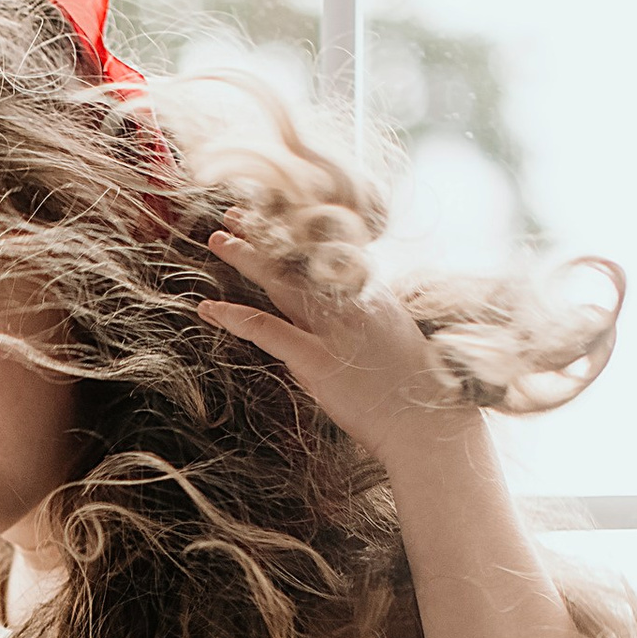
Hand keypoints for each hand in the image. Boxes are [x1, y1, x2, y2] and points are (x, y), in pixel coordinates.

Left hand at [198, 224, 470, 466]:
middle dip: (266, 232)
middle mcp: (352, 302)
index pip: (328, 251)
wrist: (428, 424)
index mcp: (371, 295)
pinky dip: (235, 317)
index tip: (277, 215)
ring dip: (246, 257)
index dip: (298, 231)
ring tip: (218, 240)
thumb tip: (339, 312)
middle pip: (301, 256)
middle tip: (235, 213)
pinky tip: (209, 308)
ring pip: (282, 282)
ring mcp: (334, 330)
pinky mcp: (318, 361)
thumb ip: (364, 320)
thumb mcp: (392, 342)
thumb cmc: (414, 391)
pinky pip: (268, 330)